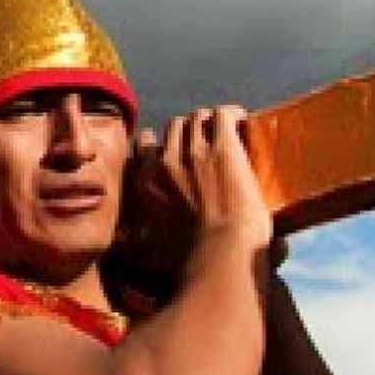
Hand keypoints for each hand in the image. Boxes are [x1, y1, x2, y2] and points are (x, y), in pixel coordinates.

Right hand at [128, 106, 272, 268]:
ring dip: (213, 122)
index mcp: (146, 183)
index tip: (178, 151)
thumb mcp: (150, 245)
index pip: (144, 144)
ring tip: (230, 133)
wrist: (220, 254)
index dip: (163, 143)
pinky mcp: (223, 147)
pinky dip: (235, 116)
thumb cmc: (193, 259)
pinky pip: (224, 115)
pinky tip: (246, 125)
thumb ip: (141, 235)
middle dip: (192, 130)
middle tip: (212, 141)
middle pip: (175, 126)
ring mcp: (194, 152)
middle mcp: (165, 162)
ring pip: (198, 117)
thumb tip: (129, 250)